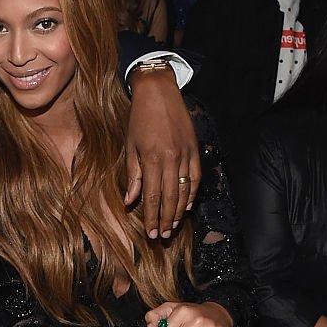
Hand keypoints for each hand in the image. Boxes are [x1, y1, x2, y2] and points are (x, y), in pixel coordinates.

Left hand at [124, 65, 200, 238]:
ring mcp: (186, 154)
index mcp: (152, 159)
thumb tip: (130, 201)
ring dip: (178, 211)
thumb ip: (132, 175)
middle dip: (165, 219)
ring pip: (184, 190)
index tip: (150, 232)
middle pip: (170, 198)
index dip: (152, 216)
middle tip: (162, 236)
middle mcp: (171, 159)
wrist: (158, 91)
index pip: (153, 196)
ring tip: (173, 227)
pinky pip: (195, 177)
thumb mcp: (130, 146)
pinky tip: (186, 206)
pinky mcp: (195, 148)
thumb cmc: (139, 118)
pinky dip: (192, 193)